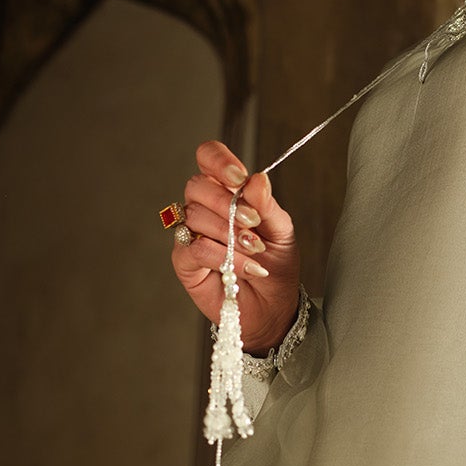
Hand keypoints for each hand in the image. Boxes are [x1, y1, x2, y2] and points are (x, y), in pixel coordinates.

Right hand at [172, 140, 301, 355]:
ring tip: (256, 250)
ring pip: (195, 217)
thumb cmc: (276, 265)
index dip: (218, 160)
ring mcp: (191, 234)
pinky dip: (223, 256)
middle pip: (196, 185)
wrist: (274, 307)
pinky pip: (195, 248)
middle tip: (253, 223)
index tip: (239, 177)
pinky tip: (246, 267)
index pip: (208, 158)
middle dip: (227, 203)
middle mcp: (204, 208)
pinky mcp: (184, 262)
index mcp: (227, 191)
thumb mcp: (281, 232)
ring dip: (229, 233)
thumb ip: (267, 206)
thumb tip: (257, 179)